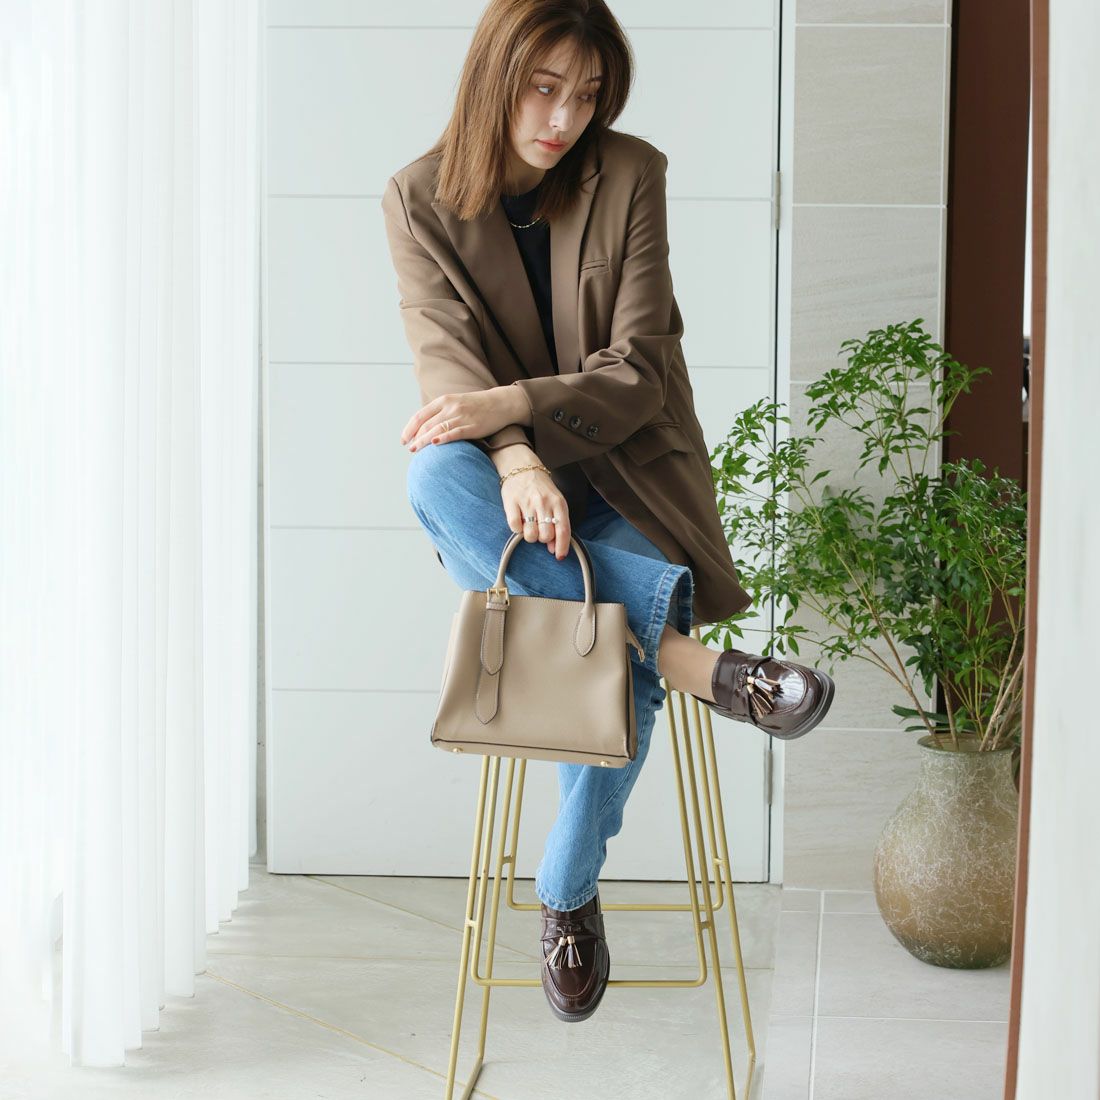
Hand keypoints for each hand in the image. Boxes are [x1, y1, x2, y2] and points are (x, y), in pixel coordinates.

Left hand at [400, 387, 521, 450]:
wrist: (501, 403)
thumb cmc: (477, 406)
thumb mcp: (456, 403)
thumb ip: (441, 412)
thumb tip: (424, 428)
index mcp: (444, 400)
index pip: (420, 415)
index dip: (410, 428)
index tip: (403, 440)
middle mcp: (451, 407)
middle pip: (427, 424)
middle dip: (415, 437)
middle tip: (410, 449)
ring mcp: (461, 416)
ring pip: (437, 429)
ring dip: (424, 441)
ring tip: (415, 450)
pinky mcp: (472, 426)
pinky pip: (455, 433)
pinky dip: (443, 438)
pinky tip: (434, 443)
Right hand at [500, 467, 571, 559]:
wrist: (522, 466)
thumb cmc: (541, 488)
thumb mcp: (555, 502)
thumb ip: (558, 523)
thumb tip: (554, 549)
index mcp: (558, 503)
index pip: (563, 530)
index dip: (562, 547)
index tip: (559, 556)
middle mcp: (544, 502)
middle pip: (546, 536)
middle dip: (543, 539)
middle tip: (540, 530)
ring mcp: (527, 502)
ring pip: (530, 535)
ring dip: (530, 536)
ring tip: (529, 526)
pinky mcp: (511, 503)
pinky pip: (514, 527)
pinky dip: (517, 529)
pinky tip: (519, 521)